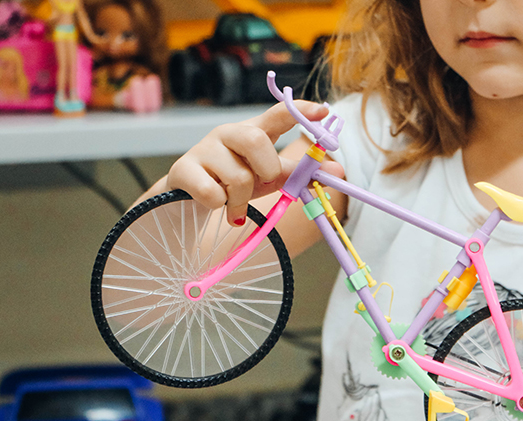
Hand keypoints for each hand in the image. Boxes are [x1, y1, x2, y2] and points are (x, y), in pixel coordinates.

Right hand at [163, 99, 342, 224]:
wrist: (190, 200)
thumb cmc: (234, 183)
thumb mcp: (270, 178)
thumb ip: (301, 175)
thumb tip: (339, 172)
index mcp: (253, 132)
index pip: (277, 114)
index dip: (300, 111)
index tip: (324, 111)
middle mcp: (227, 133)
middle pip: (256, 140)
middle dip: (266, 169)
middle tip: (260, 182)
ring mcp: (203, 149)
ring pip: (238, 177)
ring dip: (242, 200)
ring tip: (234, 204)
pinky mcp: (184, 169)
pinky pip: (214, 195)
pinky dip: (221, 208)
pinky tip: (216, 205)